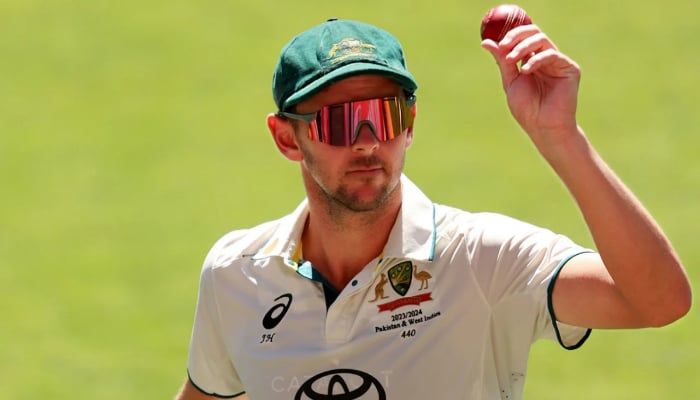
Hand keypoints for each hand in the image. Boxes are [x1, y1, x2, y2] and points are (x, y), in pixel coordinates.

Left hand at [482, 25, 580, 154]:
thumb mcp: (511, 81)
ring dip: (523, 46)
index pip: (523, 37)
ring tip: (511, 59)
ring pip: (542, 40)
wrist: (543, 127)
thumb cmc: (527, 109)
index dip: (511, 36)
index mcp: (532, 60)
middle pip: (534, 32)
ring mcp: (559, 62)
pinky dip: (536, 60)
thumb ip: (502, 61)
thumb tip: (486, 42)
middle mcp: (546, 58)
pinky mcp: (570, 68)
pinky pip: (552, 55)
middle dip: (517, 36)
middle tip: (504, 45)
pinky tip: (525, 71)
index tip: (499, 44)